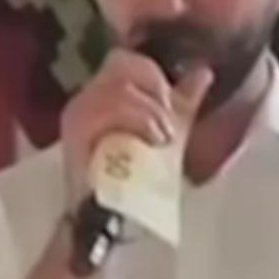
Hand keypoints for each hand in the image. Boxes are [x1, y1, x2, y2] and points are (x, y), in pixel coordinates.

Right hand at [60, 51, 212, 208]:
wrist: (118, 219)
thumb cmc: (141, 180)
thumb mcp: (167, 133)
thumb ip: (182, 102)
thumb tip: (203, 70)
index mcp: (105, 94)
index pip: (127, 59)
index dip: (155, 76)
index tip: (173, 106)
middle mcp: (86, 97)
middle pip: (122, 62)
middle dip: (154, 87)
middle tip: (166, 124)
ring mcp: (78, 111)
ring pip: (119, 84)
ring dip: (150, 110)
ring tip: (162, 138)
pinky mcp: (76, 127)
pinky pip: (110, 107)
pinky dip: (139, 119)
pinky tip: (152, 140)